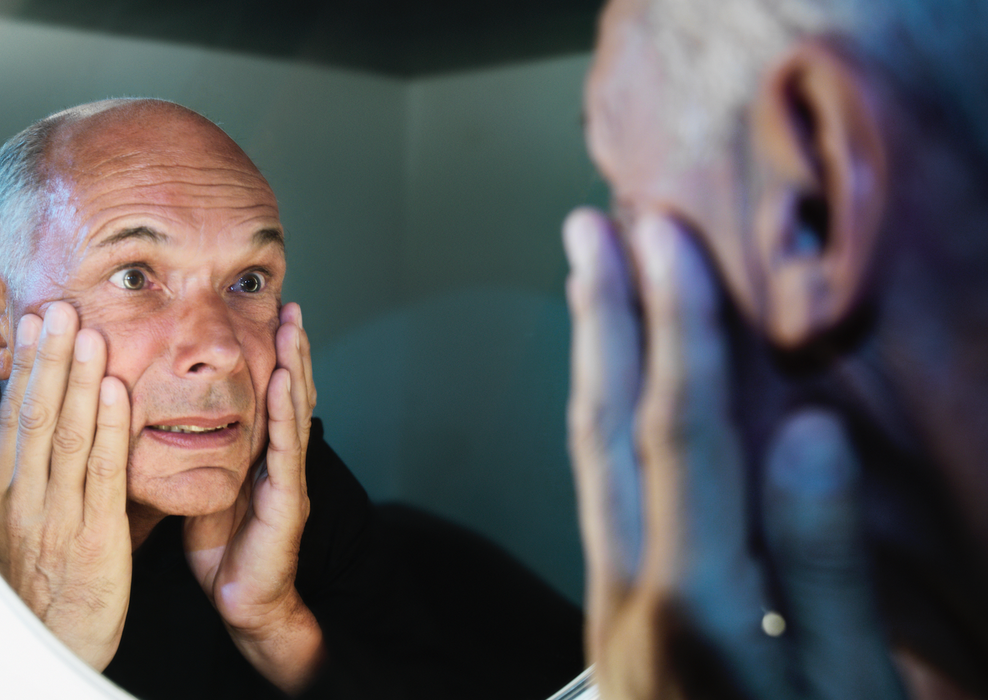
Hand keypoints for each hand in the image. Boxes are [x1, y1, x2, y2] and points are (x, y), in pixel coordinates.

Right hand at [0, 301, 132, 671]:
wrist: (50, 646)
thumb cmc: (42, 584)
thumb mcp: (27, 524)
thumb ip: (39, 475)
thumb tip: (50, 422)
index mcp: (5, 492)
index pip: (15, 416)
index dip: (25, 367)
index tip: (34, 322)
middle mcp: (24, 497)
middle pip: (36, 414)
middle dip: (48, 359)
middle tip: (59, 308)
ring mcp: (57, 516)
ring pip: (67, 435)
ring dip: (78, 381)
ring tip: (87, 333)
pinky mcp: (95, 536)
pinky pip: (103, 473)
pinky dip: (110, 429)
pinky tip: (116, 392)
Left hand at [183, 301, 323, 694]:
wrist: (244, 602)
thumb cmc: (222, 547)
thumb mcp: (204, 485)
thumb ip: (196, 451)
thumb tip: (161, 415)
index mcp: (261, 455)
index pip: (269, 396)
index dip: (271, 356)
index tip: (266, 315)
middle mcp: (281, 460)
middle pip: (289, 394)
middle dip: (292, 349)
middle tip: (290, 307)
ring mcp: (289, 478)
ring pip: (294, 412)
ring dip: (296, 367)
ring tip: (293, 329)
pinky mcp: (288, 501)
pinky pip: (286, 450)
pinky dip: (285, 412)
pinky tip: (283, 382)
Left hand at [564, 209, 905, 698]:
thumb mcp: (853, 695)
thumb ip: (827, 568)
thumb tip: (803, 430)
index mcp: (699, 604)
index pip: (682, 435)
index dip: (675, 328)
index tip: (662, 233)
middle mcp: (633, 593)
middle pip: (608, 431)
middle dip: (603, 320)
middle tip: (591, 226)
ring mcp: (612, 605)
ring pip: (589, 458)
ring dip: (591, 361)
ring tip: (592, 282)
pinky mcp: (617, 617)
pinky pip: (598, 493)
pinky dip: (602, 420)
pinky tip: (611, 388)